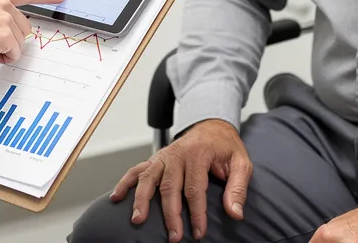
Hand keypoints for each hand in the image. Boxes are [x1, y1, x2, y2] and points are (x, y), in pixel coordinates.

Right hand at [110, 119, 251, 241]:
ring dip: (141, 200)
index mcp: (198, 154)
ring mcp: (163, 156)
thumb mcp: (240, 163)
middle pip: (170, 187)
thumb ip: (238, 187)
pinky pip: (137, 170)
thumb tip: (234, 212)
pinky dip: (125, 182)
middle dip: (170, 214)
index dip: (196, 212)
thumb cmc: (225, 147)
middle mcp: (177, 154)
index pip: (195, 188)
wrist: (211, 126)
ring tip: (138, 219)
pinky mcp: (155, 159)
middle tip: (174, 236)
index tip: (198, 231)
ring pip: (148, 178)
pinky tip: (117, 197)